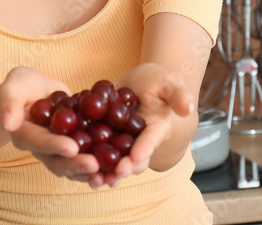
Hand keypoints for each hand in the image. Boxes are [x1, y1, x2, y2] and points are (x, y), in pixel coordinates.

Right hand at [0, 67, 99, 182]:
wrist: (34, 93)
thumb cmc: (21, 86)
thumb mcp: (14, 86)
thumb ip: (9, 101)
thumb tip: (9, 122)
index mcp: (25, 135)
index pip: (39, 142)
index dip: (55, 146)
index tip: (72, 148)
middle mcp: (41, 149)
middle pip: (58, 162)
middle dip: (77, 164)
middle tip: (95, 165)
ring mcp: (57, 152)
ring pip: (73, 167)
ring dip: (90, 172)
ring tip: (109, 174)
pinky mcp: (72, 148)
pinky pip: (85, 159)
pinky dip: (100, 166)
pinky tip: (117, 167)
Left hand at [89, 63, 194, 188]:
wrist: (139, 82)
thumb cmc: (160, 82)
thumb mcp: (169, 83)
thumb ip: (178, 95)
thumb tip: (189, 106)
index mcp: (156, 130)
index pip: (151, 141)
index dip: (144, 149)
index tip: (135, 157)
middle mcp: (138, 141)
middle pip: (131, 160)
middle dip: (122, 169)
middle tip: (111, 177)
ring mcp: (120, 140)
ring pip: (112, 159)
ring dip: (103, 171)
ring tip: (93, 179)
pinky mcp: (102, 134)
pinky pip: (93, 146)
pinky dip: (85, 154)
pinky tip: (73, 159)